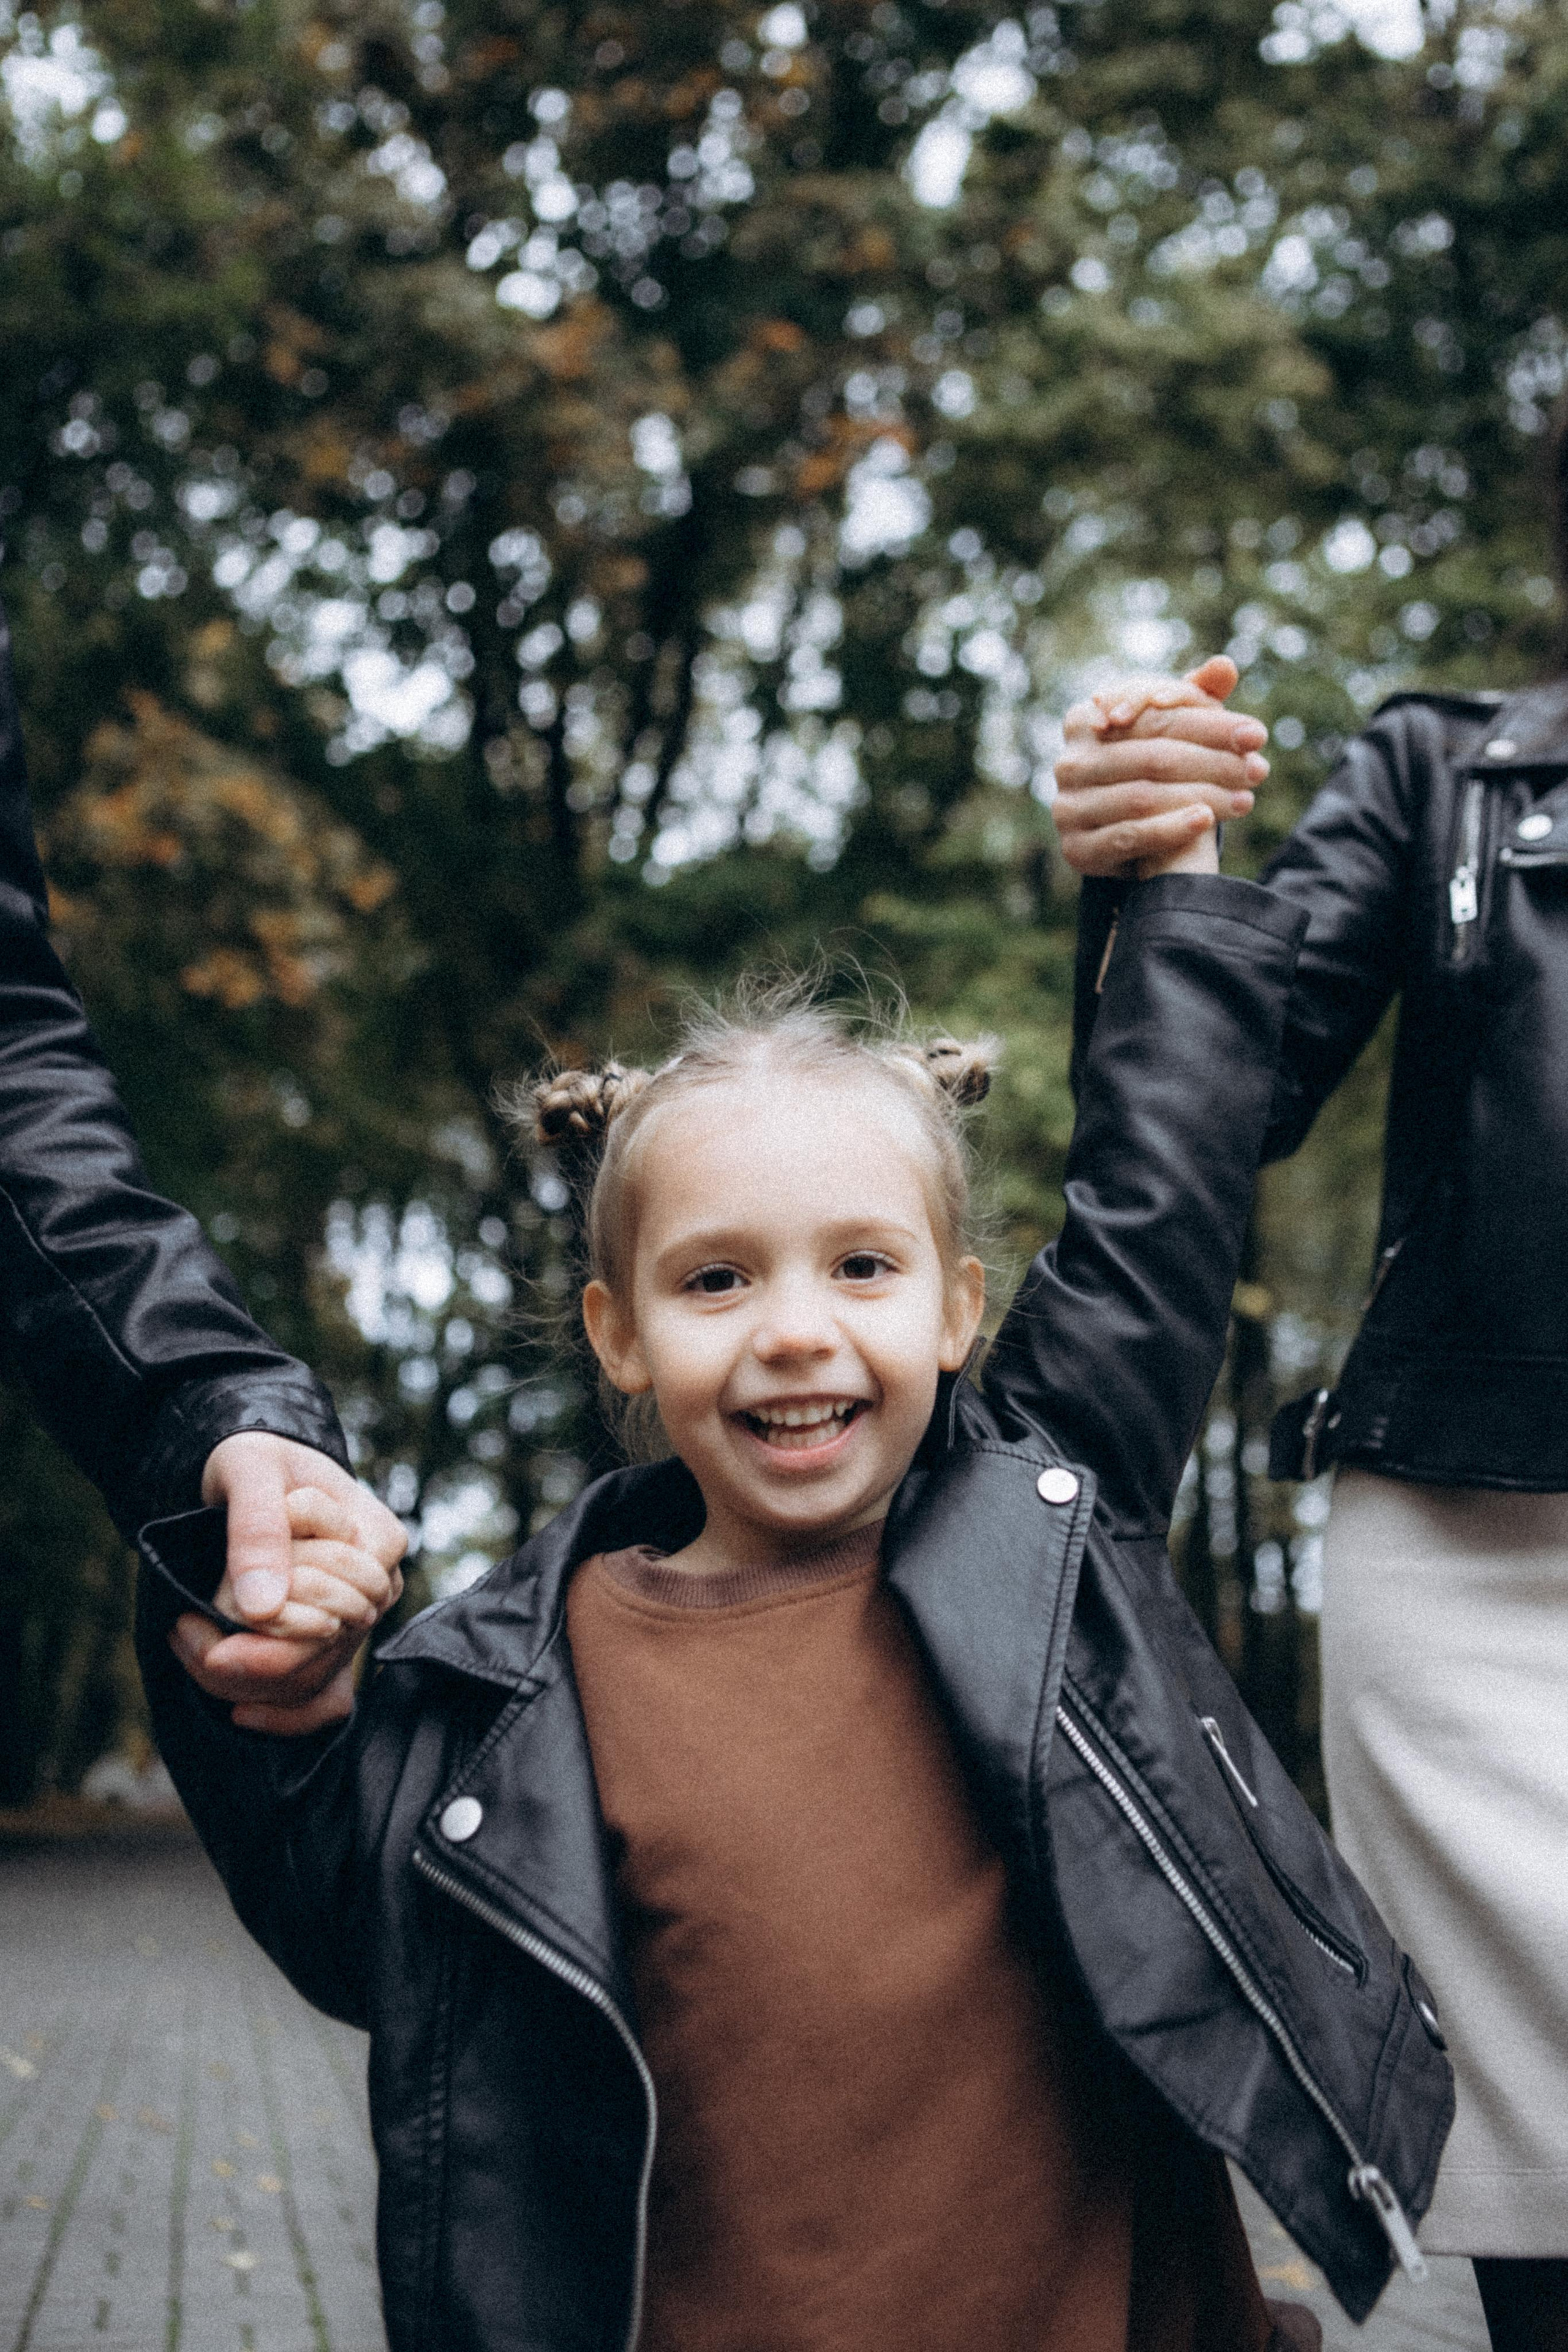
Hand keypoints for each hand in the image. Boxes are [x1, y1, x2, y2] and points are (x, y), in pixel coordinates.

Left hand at [170, 1434, 406, 1732]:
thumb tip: (260, 1608)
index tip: (194, 1613)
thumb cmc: (256, 1456)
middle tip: (179, 1629)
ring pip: (307, 1683)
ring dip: (239, 1681)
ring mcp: (360, 1619)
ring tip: (188, 1642)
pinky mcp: (336, 1641)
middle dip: (237, 1660)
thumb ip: (257, 1529)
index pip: (333, 1614)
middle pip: (316, 1656)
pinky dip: (284, 1717)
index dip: (264, 1629)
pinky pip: (325, 1702)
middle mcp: (380, 1587)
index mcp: (378, 1541)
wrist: (254, 1466)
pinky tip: (241, 1714)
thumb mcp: (249, 1470)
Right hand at [1053, 655, 1269, 879]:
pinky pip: (1130, 836)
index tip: (1257, 734)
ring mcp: (1068, 806)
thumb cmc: (1148, 770)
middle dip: (1213, 762)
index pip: (1157, 717)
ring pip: (1144, 796)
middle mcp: (1070, 761)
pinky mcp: (1076, 848)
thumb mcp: (1169, 730)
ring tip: (1246, 799)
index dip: (1211, 724)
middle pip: (1153, 756)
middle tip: (1258, 770)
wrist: (1119, 835)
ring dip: (1202, 797)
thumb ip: (1194, 697)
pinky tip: (1205, 822)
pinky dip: (1171, 828)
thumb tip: (1225, 666)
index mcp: (1085, 720)